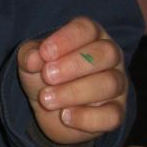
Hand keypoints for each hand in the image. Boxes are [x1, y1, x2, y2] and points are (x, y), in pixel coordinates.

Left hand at [17, 16, 127, 145]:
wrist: (51, 110)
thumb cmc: (45, 74)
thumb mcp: (31, 62)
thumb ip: (29, 56)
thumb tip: (33, 57)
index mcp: (90, 35)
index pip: (87, 29)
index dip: (66, 39)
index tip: (44, 53)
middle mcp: (110, 57)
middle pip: (106, 53)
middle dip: (74, 65)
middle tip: (47, 76)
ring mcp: (117, 85)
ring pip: (109, 84)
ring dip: (74, 92)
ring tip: (47, 99)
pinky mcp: (117, 112)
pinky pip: (112, 115)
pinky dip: (87, 117)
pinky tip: (65, 116)